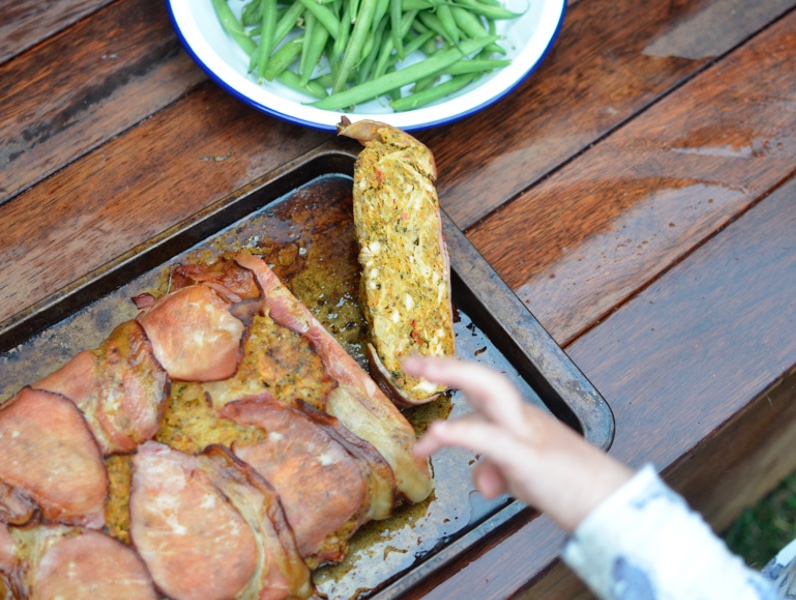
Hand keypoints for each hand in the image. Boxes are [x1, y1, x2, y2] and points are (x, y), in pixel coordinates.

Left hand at [406, 356, 632, 531]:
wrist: (614, 508)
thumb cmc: (572, 491)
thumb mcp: (524, 480)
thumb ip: (497, 471)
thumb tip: (480, 477)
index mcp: (523, 421)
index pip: (486, 390)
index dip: (455, 375)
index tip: (424, 368)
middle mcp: (525, 419)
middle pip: (486, 379)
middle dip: (449, 365)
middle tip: (411, 360)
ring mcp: (529, 434)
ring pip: (492, 391)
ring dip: (455, 375)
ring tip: (421, 372)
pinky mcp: (530, 458)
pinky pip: (491, 438)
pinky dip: (461, 432)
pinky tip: (436, 433)